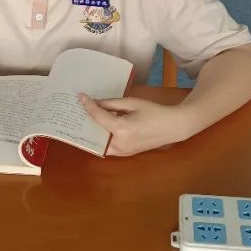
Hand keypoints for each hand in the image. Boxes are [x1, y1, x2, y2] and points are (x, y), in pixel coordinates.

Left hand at [78, 94, 202, 155]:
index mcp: (121, 129)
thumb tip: (95, 102)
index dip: (88, 106)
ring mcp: (122, 152)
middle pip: (94, 134)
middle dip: (86, 123)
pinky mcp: (125, 154)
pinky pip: (107, 147)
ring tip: (85, 118)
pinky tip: (98, 127)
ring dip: (92, 132)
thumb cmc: (154, 112)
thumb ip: (111, 103)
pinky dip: (101, 138)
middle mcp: (119, 144)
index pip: (98, 117)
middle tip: (78, 110)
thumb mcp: (132, 103)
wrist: (172, 127)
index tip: (80, 97)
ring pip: (99, 143)